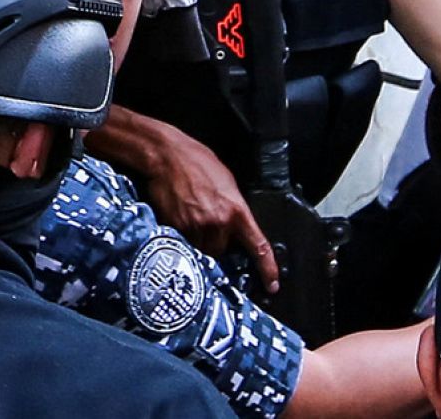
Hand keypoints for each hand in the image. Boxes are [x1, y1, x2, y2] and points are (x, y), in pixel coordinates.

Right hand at [145, 129, 278, 291]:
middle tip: (207, 221)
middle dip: (217, 242)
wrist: (167, 155)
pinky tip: (179, 215)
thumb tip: (236, 228)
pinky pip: (182, 242)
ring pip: (201, 249)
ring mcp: (195, 227)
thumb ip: (234, 209)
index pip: (258, 246)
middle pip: (221, 251)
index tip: (272, 285)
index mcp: (236, 211)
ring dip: (198, 239)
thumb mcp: (227, 183)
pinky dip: (182, 234)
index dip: (267, 269)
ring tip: (191, 216)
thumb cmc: (197, 163)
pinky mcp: (175, 228)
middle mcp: (217, 223)